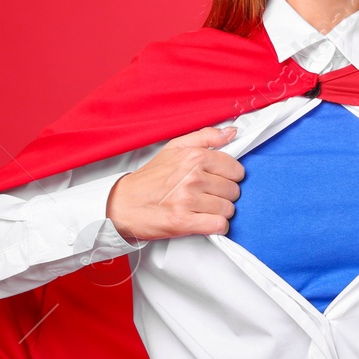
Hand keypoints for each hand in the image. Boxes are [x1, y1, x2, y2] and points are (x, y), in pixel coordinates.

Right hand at [105, 125, 244, 241]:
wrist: (124, 204)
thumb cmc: (150, 178)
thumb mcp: (175, 147)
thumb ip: (206, 137)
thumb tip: (231, 132)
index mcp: (194, 157)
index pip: (235, 169)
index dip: (230, 176)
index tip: (220, 179)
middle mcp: (192, 177)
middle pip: (233, 190)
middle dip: (224, 195)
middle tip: (209, 195)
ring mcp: (188, 200)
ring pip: (228, 209)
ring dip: (220, 211)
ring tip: (205, 208)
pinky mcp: (184, 221)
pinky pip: (218, 225)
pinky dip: (216, 226)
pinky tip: (206, 221)